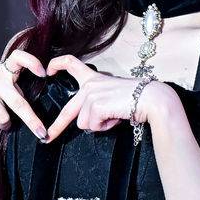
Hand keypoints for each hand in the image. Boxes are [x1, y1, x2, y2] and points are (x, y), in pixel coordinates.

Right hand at [0, 50, 47, 137]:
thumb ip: (14, 88)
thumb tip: (31, 109)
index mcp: (5, 69)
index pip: (19, 57)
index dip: (32, 63)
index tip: (44, 73)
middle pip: (18, 102)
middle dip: (32, 121)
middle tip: (43, 133)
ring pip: (3, 117)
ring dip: (5, 124)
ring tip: (1, 119)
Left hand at [44, 55, 160, 142]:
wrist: (151, 99)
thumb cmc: (137, 98)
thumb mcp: (112, 95)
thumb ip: (97, 102)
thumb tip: (89, 121)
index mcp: (94, 78)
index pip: (71, 63)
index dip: (57, 65)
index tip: (48, 71)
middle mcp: (89, 84)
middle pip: (68, 110)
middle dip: (57, 127)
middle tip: (48, 136)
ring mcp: (91, 94)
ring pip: (84, 123)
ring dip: (99, 125)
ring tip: (115, 115)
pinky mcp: (95, 105)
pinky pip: (93, 126)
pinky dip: (105, 127)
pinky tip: (116, 117)